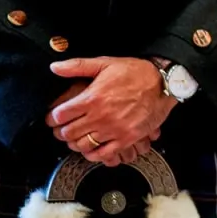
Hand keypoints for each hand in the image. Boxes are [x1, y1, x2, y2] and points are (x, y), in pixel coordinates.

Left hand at [45, 57, 174, 167]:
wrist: (163, 83)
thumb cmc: (135, 73)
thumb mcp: (106, 63)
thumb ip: (78, 66)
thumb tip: (55, 67)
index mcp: (92, 97)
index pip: (59, 115)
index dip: (53, 117)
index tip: (54, 117)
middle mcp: (101, 116)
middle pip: (68, 133)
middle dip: (61, 131)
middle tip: (63, 128)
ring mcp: (114, 129)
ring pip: (82, 145)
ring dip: (75, 143)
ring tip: (76, 137)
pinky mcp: (127, 138)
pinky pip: (103, 154)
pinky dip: (93, 154)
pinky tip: (91, 148)